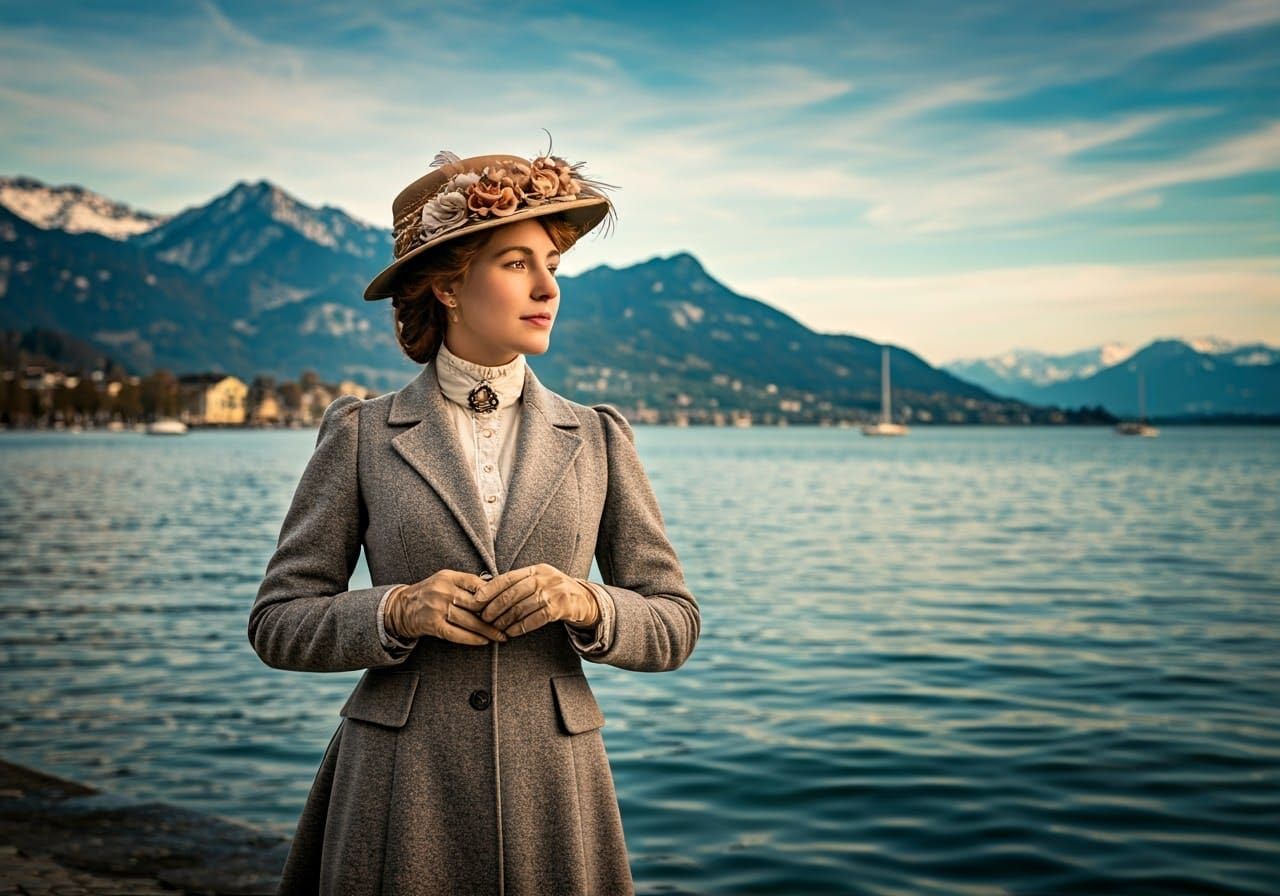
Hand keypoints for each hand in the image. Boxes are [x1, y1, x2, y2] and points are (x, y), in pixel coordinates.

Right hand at [385, 569, 508, 645]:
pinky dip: (472, 639)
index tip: (508, 603)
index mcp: (448, 577)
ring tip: (501, 636)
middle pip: (476, 604)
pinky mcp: (432, 624)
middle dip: (495, 615)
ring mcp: (437, 608)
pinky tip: (484, 641)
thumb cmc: (429, 594)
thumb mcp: (445, 581)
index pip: (477, 583)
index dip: (494, 594)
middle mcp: (443, 590)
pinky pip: (457, 634)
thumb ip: (466, 584)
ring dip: (488, 630)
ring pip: (469, 620)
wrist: (400, 607)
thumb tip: (496, 587)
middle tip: (510, 622)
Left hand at [474, 564, 600, 637]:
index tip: (476, 600)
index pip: (508, 577)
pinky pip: (535, 619)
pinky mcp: (561, 607)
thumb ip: (519, 584)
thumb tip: (487, 591)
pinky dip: (521, 627)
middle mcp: (545, 578)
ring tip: (495, 628)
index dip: (490, 589)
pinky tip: (511, 633)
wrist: (585, 600)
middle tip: (483, 618)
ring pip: (522, 608)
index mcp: (536, 569)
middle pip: (513, 593)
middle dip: (495, 607)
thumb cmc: (555, 591)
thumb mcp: (540, 580)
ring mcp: (554, 592)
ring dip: (505, 620)